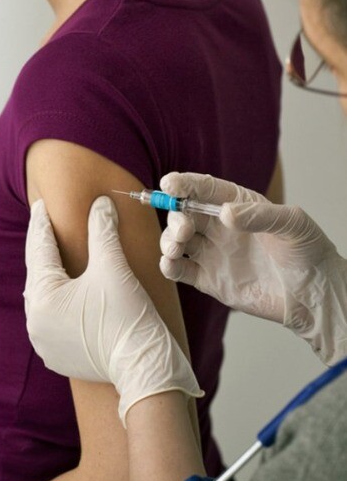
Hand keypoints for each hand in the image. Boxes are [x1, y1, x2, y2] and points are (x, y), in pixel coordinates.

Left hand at [24, 196, 201, 424]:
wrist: (143, 368)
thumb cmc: (128, 316)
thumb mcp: (113, 267)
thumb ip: (102, 231)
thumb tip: (100, 203)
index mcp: (43, 296)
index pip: (40, 250)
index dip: (41, 224)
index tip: (40, 205)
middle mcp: (34, 320)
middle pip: (38, 274)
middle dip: (42, 248)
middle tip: (43, 224)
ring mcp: (42, 340)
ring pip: (42, 297)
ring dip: (48, 276)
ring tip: (51, 256)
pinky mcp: (54, 354)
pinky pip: (49, 319)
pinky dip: (56, 302)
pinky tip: (63, 292)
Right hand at [159, 172, 346, 364]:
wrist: (313, 296)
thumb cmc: (309, 254)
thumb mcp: (293, 225)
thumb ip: (260, 216)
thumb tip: (225, 213)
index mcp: (239, 206)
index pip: (205, 189)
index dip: (184, 184)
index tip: (169, 184)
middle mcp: (221, 227)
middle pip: (184, 213)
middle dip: (175, 215)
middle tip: (184, 229)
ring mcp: (212, 253)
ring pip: (176, 239)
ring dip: (168, 239)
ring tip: (176, 248)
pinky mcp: (208, 279)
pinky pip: (179, 269)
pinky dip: (168, 265)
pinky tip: (171, 263)